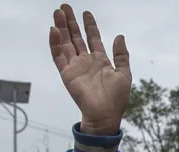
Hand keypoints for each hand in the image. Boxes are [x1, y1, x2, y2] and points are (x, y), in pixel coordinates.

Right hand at [50, 4, 130, 135]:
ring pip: (65, 43)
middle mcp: (86, 61)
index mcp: (100, 61)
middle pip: (76, 37)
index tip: (86, 13)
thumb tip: (120, 36)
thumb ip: (121, 55)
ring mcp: (75, 67)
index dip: (89, 26)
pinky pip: (59, 56)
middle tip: (65, 7)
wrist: (105, 115)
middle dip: (71, 22)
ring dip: (61, 28)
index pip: (93, 38)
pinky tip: (54, 30)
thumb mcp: (124, 74)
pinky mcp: (67, 74)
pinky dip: (55, 44)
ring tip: (58, 13)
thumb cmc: (117, 98)